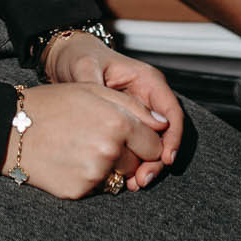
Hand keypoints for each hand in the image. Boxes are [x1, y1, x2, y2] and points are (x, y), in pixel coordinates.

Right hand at [7, 81, 168, 198]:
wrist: (10, 128)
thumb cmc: (51, 104)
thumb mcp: (93, 91)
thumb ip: (134, 107)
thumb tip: (163, 124)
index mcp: (118, 122)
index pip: (155, 144)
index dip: (146, 140)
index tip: (132, 137)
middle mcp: (110, 150)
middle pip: (139, 164)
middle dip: (129, 154)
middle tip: (100, 140)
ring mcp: (95, 174)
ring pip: (120, 178)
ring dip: (110, 167)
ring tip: (83, 149)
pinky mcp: (80, 191)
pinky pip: (97, 188)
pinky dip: (89, 177)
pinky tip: (70, 161)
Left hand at [44, 35, 182, 185]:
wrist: (67, 58)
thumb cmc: (79, 56)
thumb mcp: (85, 66)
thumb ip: (97, 87)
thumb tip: (109, 114)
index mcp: (147, 80)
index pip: (171, 111)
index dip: (173, 137)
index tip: (165, 158)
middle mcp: (148, 98)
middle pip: (165, 134)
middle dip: (158, 159)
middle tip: (144, 179)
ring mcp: (138, 114)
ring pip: (153, 144)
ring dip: (146, 165)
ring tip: (134, 184)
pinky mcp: (127, 126)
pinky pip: (137, 147)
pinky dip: (134, 163)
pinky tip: (124, 178)